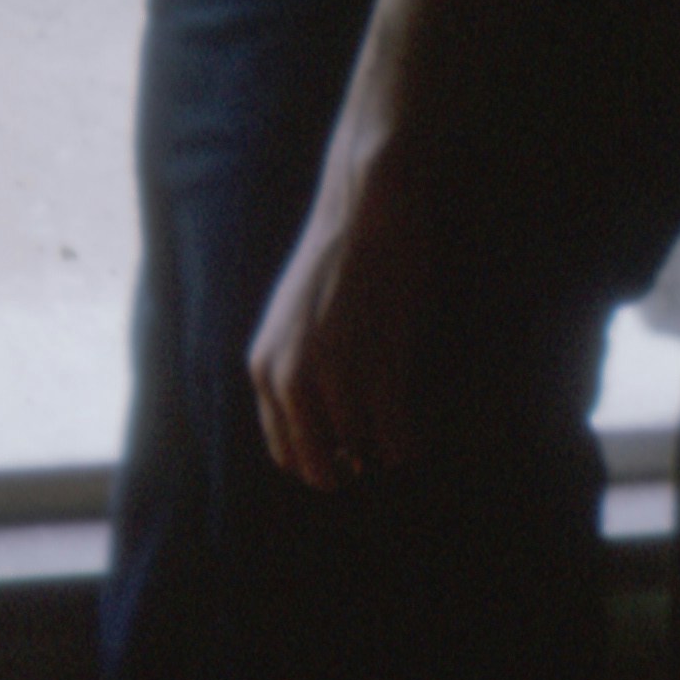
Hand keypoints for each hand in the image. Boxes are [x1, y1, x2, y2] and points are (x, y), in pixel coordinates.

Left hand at [244, 149, 443, 495]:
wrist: (366, 209)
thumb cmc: (337, 260)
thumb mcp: (292, 322)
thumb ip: (294, 370)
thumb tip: (322, 429)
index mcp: (264, 368)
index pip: (284, 452)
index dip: (318, 462)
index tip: (345, 456)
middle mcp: (290, 379)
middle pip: (318, 467)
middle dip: (348, 469)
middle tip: (373, 450)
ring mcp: (334, 376)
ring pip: (361, 453)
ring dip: (382, 449)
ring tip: (398, 425)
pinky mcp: (379, 368)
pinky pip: (394, 440)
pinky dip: (407, 443)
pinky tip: (414, 429)